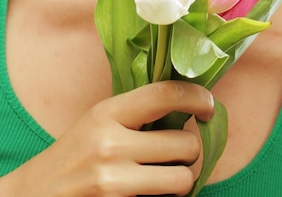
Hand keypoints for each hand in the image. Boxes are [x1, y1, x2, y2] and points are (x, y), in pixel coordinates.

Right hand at [0, 81, 213, 196]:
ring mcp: (112, 182)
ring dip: (181, 179)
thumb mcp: (98, 123)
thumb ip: (137, 114)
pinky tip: (146, 194)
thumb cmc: (72, 157)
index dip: (197, 97)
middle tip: (177, 153)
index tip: (209, 107)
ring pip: (182, 179)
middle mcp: (110, 144)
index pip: (165, 94)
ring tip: (164, 177)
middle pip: (184, 144)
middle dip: (189, 151)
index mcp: (107, 113)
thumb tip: (189, 106)